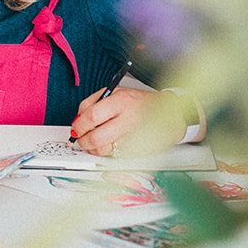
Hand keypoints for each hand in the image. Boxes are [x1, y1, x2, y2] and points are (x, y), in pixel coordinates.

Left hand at [69, 87, 186, 157]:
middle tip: (81, 139)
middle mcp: (129, 118)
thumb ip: (94, 102)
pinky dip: (109, 152)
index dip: (79, 125)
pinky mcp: (139, 150)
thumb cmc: (141, 102)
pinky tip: (112, 143)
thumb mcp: (117, 92)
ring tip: (94, 142)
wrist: (171, 113)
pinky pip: (115, 155)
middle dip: (84, 141)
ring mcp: (135, 136)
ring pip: (104, 150)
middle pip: (96, 137)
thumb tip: (77, 119)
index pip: (92, 115)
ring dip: (94, 149)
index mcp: (122, 100)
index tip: (75, 128)